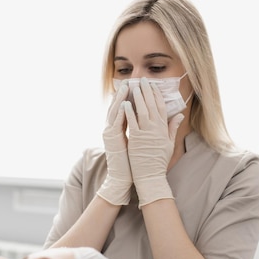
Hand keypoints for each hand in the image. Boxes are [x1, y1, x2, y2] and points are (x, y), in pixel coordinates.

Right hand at [96, 82, 132, 205]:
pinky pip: (116, 124)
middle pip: (118, 106)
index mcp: (118, 129)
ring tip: (127, 86)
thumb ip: (140, 129)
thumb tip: (147, 120)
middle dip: (124, 93)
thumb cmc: (131, 162)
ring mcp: (110, 133)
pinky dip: (120, 113)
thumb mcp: (136, 143)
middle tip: (130, 80)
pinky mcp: (112, 140)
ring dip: (121, 98)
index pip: (124, 109)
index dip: (130, 97)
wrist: (121, 178)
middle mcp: (112, 129)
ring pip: (115, 112)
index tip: (138, 86)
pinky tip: (125, 104)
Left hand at [126, 77, 182, 206]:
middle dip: (146, 91)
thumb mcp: (169, 143)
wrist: (151, 176)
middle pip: (151, 105)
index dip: (156, 94)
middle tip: (142, 80)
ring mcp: (146, 133)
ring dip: (137, 97)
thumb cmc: (159, 161)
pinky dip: (129, 112)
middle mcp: (156, 129)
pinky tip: (126, 103)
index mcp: (163, 128)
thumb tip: (179, 115)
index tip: (152, 85)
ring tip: (133, 86)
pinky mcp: (136, 138)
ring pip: (142, 110)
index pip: (160, 107)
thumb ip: (172, 127)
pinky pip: (132, 122)